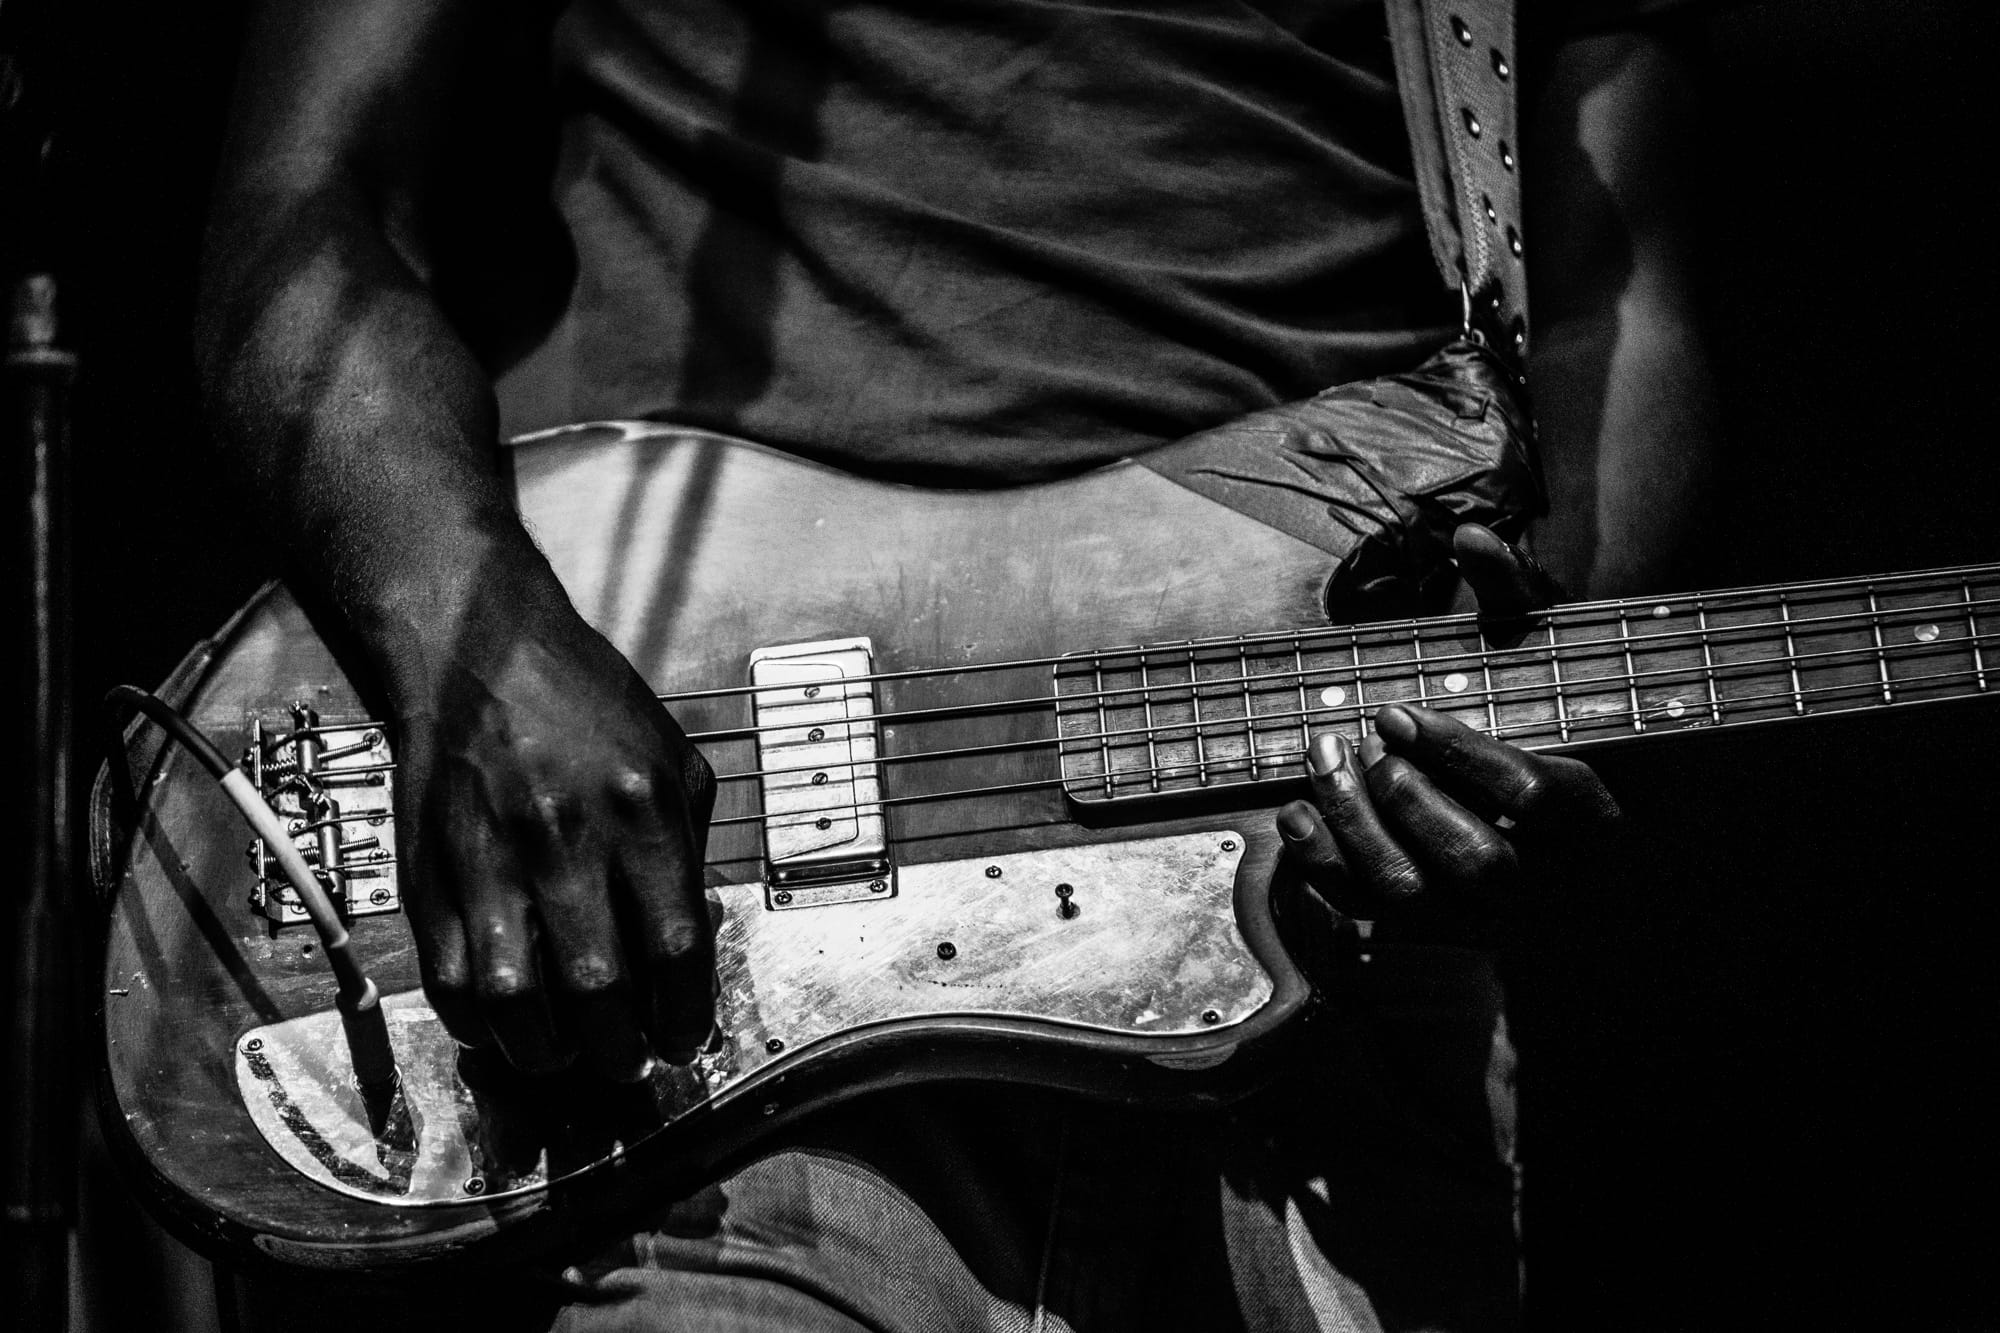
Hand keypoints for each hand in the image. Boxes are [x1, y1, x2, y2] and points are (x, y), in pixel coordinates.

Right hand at [386, 581, 715, 1078]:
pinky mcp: (430, 873)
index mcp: (641, 810)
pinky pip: (449, 980)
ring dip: (546, 1053)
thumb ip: (690, 849)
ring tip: (567, 1058)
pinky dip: (479, 1024)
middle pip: (599, 988)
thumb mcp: (675, 758)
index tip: (682, 1041)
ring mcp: (490, 860)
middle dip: (620, 1049)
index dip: (684, 1015)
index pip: (675, 947)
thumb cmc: (590, 707)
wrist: (480, 651)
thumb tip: (690, 946)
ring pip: (516, 1000)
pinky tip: (505, 1026)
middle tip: (627, 1061)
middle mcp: (566, 839)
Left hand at [1275, 524, 1616, 938]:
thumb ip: (1509, 592)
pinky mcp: (1427, 929)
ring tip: (1323, 758)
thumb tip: (1470, 534)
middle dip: (1408, 797)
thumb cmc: (1530, 714)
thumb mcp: (1532, 651)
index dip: (1458, 752)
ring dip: (1358, 828)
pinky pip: (1368, 914)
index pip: (1529, 794)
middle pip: (1478, 858)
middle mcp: (1543, 874)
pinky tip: (1297, 809)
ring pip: (1418, 895)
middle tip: (1364, 737)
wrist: (1523, 810)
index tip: (1395, 709)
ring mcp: (1482, 913)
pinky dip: (1322, 865)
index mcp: (1586, 810)